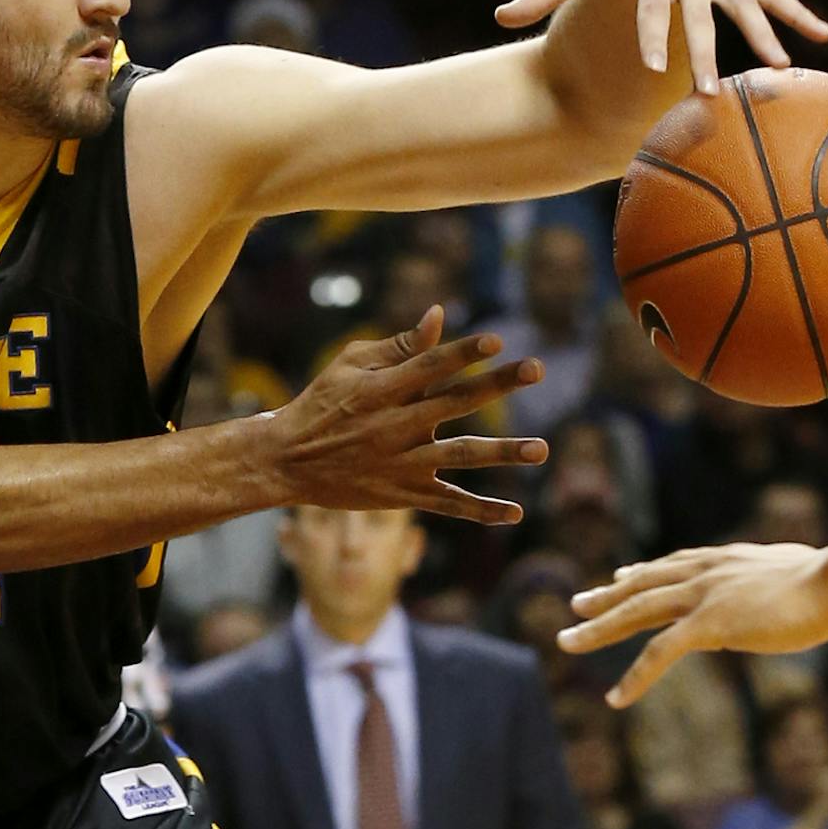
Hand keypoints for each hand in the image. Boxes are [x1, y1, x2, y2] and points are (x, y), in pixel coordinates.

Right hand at [257, 306, 547, 524]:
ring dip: (502, 453)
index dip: (462, 352)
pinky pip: (447, 503)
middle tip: (535, 368)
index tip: (496, 340)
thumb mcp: (350, 365)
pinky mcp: (402, 494)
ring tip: (541, 448)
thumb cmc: (323, 403)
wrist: (287, 461)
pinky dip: (481, 511)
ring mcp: (400, 463)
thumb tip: (440, 315)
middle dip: (496, 385)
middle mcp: (393, 425)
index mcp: (379, 389)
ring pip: (459, 456)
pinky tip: (515, 513)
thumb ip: (399, 346)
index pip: (428, 366)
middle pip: (454, 402)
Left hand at [494, 0, 827, 95]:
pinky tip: (824, 37)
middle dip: (705, 53)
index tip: (649, 69)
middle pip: (699, 16)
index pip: (650, 7)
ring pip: (746, 5)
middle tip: (710, 92)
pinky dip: (799, 13)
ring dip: (764, 36)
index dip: (649, 37)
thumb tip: (499, 16)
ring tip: (780, 70)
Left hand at [559, 542, 827, 706]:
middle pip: (642, 585)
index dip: (642, 572)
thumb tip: (774, 587)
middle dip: (606, 596)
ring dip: (598, 629)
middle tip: (576, 605)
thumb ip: (767, 578)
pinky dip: (636, 676)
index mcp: (721, 560)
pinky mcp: (709, 625)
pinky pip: (660, 653)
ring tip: (567, 643)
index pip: (671, 565)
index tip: (619, 575)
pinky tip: (617, 698)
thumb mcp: (789, 569)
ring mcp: (702, 597)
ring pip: (635, 613)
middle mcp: (703, 573)